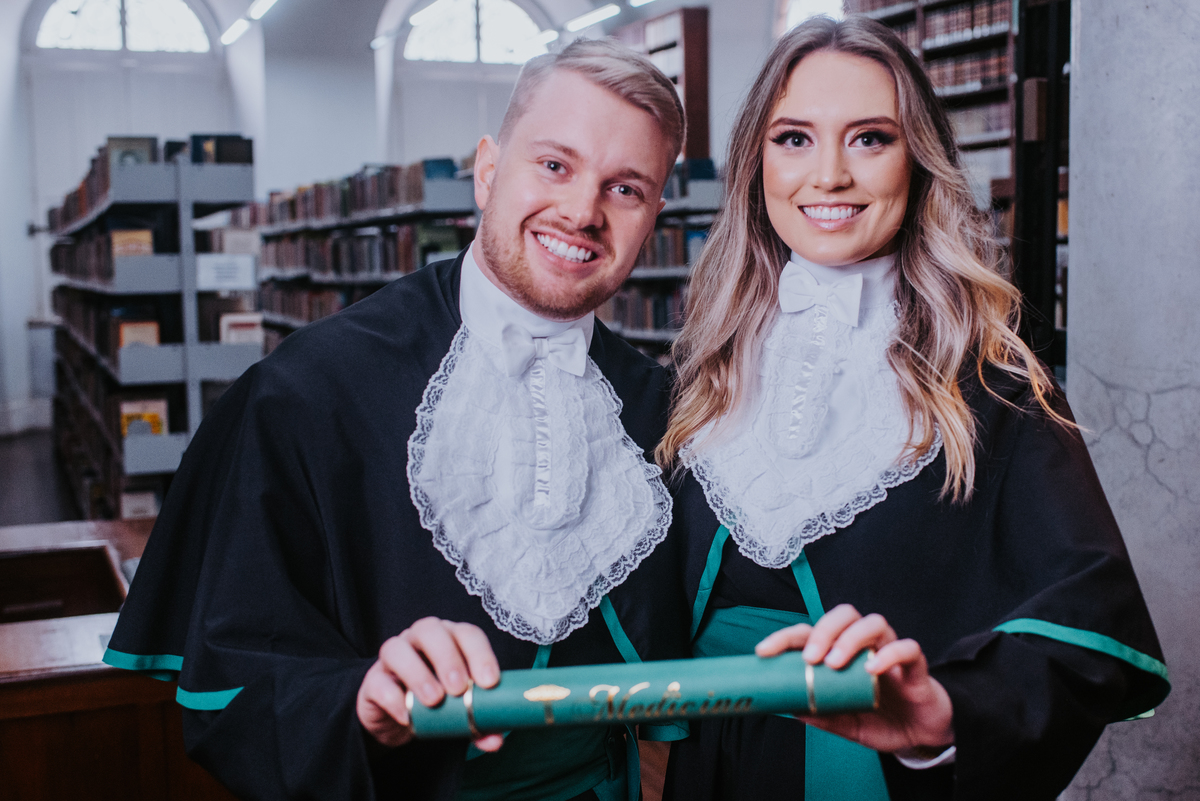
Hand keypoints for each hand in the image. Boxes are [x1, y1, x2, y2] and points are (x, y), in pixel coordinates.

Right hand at [356, 617, 504, 750]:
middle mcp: (420, 640)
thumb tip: (495, 741)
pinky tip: (407, 716)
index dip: (480, 653)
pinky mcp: (372, 681)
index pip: (467, 633)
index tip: (489, 682)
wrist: (399, 719)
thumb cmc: (438, 703)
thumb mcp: (462, 712)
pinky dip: (393, 698)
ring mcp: (393, 657)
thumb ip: (480, 724)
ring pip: (397, 648)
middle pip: (430, 630)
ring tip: (434, 701)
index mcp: (450, 639)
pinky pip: (377, 682)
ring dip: (418, 673)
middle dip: (447, 658)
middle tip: (458, 689)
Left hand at [755, 604, 953, 754]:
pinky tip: (873, 669)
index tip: (763, 652)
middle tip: (810, 658)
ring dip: (850, 638)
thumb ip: (823, 715)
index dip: (785, 637)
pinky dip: (889, 654)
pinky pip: (907, 648)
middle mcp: (865, 645)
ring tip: (835, 663)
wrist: (922, 735)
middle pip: (843, 614)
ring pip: (873, 622)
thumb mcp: (846, 723)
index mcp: (842, 654)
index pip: (811, 632)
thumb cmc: (881, 720)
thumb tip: (790, 709)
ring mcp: (890, 651)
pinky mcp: (915, 666)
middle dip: (822, 630)